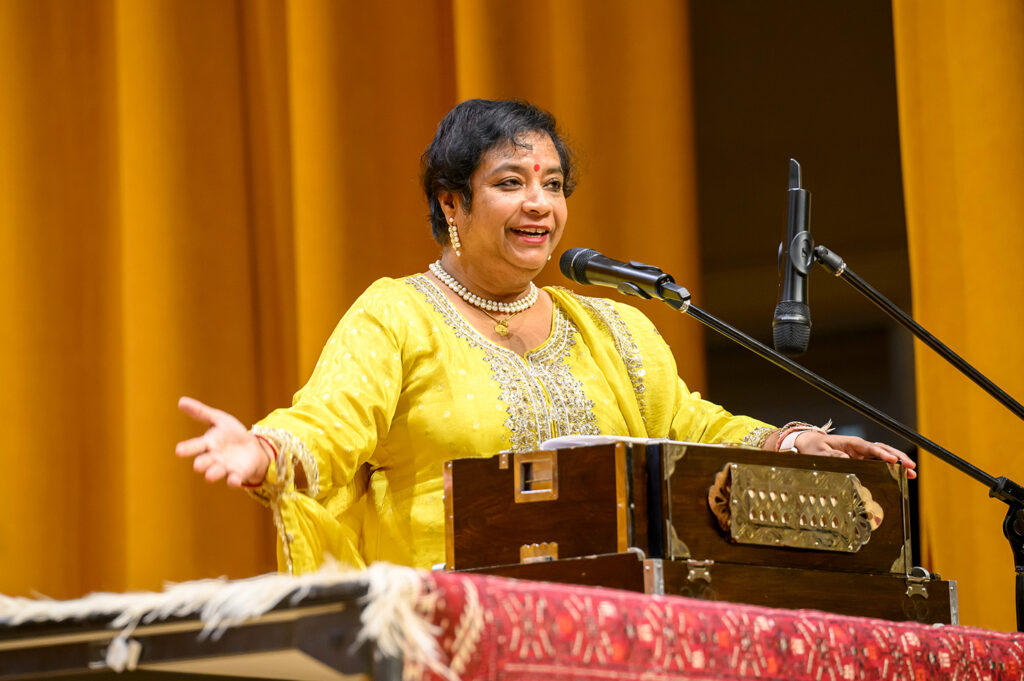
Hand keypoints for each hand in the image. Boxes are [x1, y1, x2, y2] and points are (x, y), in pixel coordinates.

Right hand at [175, 396, 271, 486]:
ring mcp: (225, 467)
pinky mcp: (238, 474)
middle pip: (204, 462)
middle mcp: (213, 458)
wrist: (253, 447)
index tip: (179, 450)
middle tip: (198, 465)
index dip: (187, 448)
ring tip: (208, 476)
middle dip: (201, 463)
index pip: (195, 446)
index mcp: (207, 444)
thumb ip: (201, 412)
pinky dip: (233, 480)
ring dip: (213, 473)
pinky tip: (233, 480)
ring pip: (216, 472)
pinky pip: (234, 478)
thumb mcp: (219, 419)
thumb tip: (180, 400)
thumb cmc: (232, 434)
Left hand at [793, 430, 916, 478]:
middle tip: (911, 467)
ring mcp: (861, 454)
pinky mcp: (860, 460)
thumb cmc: (813, 448)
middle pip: (883, 450)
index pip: (870, 448)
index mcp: (851, 443)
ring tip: (912, 472)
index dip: (882, 454)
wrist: (808, 445)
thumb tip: (846, 458)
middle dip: (898, 457)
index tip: (893, 460)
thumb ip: (831, 455)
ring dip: (898, 463)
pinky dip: (890, 468)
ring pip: (883, 456)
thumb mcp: (819, 452)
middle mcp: (859, 448)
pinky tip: (900, 475)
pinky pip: (878, 463)